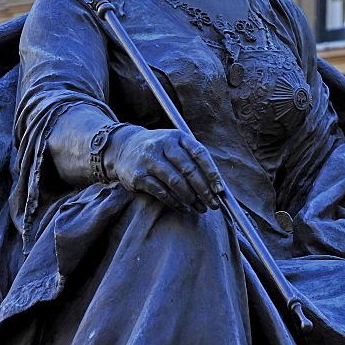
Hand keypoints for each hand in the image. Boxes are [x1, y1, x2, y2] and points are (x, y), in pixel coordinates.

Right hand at [104, 126, 222, 212]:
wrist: (124, 148)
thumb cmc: (159, 151)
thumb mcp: (175, 146)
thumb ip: (194, 162)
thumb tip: (216, 187)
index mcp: (177, 136)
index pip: (199, 153)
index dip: (212, 173)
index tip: (220, 190)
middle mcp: (162, 145)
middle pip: (188, 169)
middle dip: (204, 190)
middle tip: (213, 204)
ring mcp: (149, 159)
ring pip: (175, 181)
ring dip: (191, 198)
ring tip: (200, 208)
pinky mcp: (138, 175)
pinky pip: (161, 192)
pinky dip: (175, 202)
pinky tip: (184, 208)